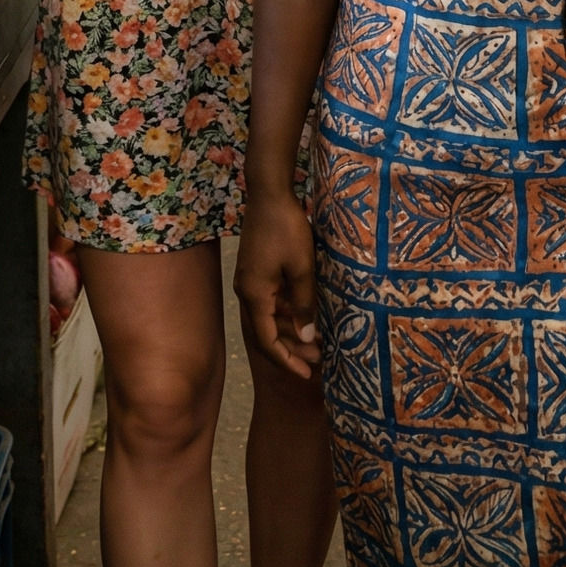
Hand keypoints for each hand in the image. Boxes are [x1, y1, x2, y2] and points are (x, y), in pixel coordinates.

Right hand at [233, 187, 319, 381]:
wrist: (269, 193)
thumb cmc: (286, 229)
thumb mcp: (302, 268)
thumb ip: (304, 304)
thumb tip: (307, 338)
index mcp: (254, 295)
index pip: (267, 341)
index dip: (286, 361)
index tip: (306, 374)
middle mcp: (248, 292)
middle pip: (267, 332)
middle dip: (291, 349)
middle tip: (317, 362)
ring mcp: (251, 280)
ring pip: (270, 316)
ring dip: (291, 330)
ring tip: (316, 342)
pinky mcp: (257, 270)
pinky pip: (271, 300)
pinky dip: (287, 312)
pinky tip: (305, 315)